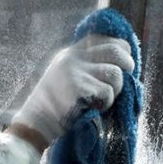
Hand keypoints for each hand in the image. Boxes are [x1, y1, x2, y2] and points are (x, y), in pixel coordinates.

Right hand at [13, 34, 134, 142]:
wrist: (35, 124)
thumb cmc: (55, 106)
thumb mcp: (66, 76)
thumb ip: (87, 66)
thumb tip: (123, 63)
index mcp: (70, 53)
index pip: (105, 39)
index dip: (121, 49)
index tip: (123, 65)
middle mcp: (72, 58)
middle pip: (115, 51)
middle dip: (127, 66)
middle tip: (122, 82)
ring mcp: (74, 72)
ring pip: (115, 73)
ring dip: (117, 90)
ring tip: (103, 100)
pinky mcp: (78, 88)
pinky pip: (107, 92)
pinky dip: (106, 103)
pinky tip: (94, 108)